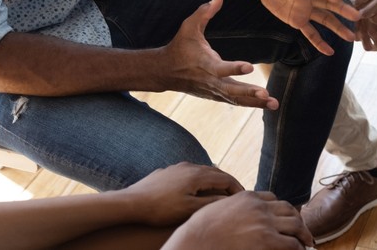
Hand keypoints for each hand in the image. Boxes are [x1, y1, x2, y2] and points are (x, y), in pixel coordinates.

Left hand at [120, 162, 243, 226]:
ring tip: (220, 192)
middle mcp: (189, 166)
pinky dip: (200, 180)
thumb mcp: (189, 209)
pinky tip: (196, 189)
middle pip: (216, 172)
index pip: (226, 178)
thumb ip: (211, 203)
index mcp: (197, 175)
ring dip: (214, 180)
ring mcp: (177, 167)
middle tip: (237, 194)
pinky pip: (190, 173)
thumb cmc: (160, 208)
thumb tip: (228, 200)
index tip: (245, 196)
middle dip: (228, 183)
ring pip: (202, 171)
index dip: (237, 188)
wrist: (132, 202)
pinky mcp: (167, 172)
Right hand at [162, 0, 279, 109]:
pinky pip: (235, 101)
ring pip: (236, 99)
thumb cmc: (180, 47)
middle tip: (265, 94)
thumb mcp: (188, 27)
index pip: (221, 68)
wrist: (165, 72)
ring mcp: (214, 91)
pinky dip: (250, 104)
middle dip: (249, 93)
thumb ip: (204, 12)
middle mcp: (211, 81)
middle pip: (232, 90)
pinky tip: (266, 104)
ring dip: (255, 102)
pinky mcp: (216, 95)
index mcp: (205, 64)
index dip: (234, 68)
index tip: (249, 67)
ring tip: (274, 104)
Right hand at [162, 191, 312, 249]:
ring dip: (303, 234)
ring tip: (307, 242)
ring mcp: (264, 223)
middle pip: (288, 210)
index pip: (272, 198)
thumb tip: (234, 214)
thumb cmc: (200, 230)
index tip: (286, 216)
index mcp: (247, 197)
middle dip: (298, 220)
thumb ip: (231, 207)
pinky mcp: (267, 240)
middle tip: (303, 230)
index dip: (281, 209)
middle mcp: (259, 207)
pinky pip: (291, 244)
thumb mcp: (216, 208)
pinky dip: (299, 248)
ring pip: (295, 225)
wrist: (196, 241)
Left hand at [249, 0, 360, 55]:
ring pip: (325, 20)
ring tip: (352, 37)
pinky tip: (330, 52)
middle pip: (328, 5)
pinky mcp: (299, 21)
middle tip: (357, 16)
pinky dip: (319, 42)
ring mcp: (306, 10)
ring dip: (338, 29)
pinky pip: (311, 33)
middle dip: (342, 11)